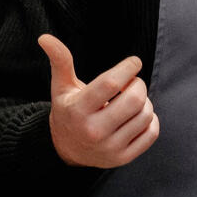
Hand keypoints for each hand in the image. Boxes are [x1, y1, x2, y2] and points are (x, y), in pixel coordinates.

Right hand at [39, 34, 158, 168]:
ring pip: (145, 115)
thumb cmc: (68, 110)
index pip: (111, 83)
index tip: (134, 62)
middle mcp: (93, 131)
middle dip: (138, 84)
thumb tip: (44, 38)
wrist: (66, 148)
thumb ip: (59, 61)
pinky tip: (137, 116)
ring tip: (132, 100)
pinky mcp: (122, 158)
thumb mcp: (61, 86)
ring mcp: (109, 148)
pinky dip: (150, 120)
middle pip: (134, 100)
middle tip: (132, 83)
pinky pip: (151, 133)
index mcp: (78, 110)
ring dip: (145, 101)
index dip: (128, 68)